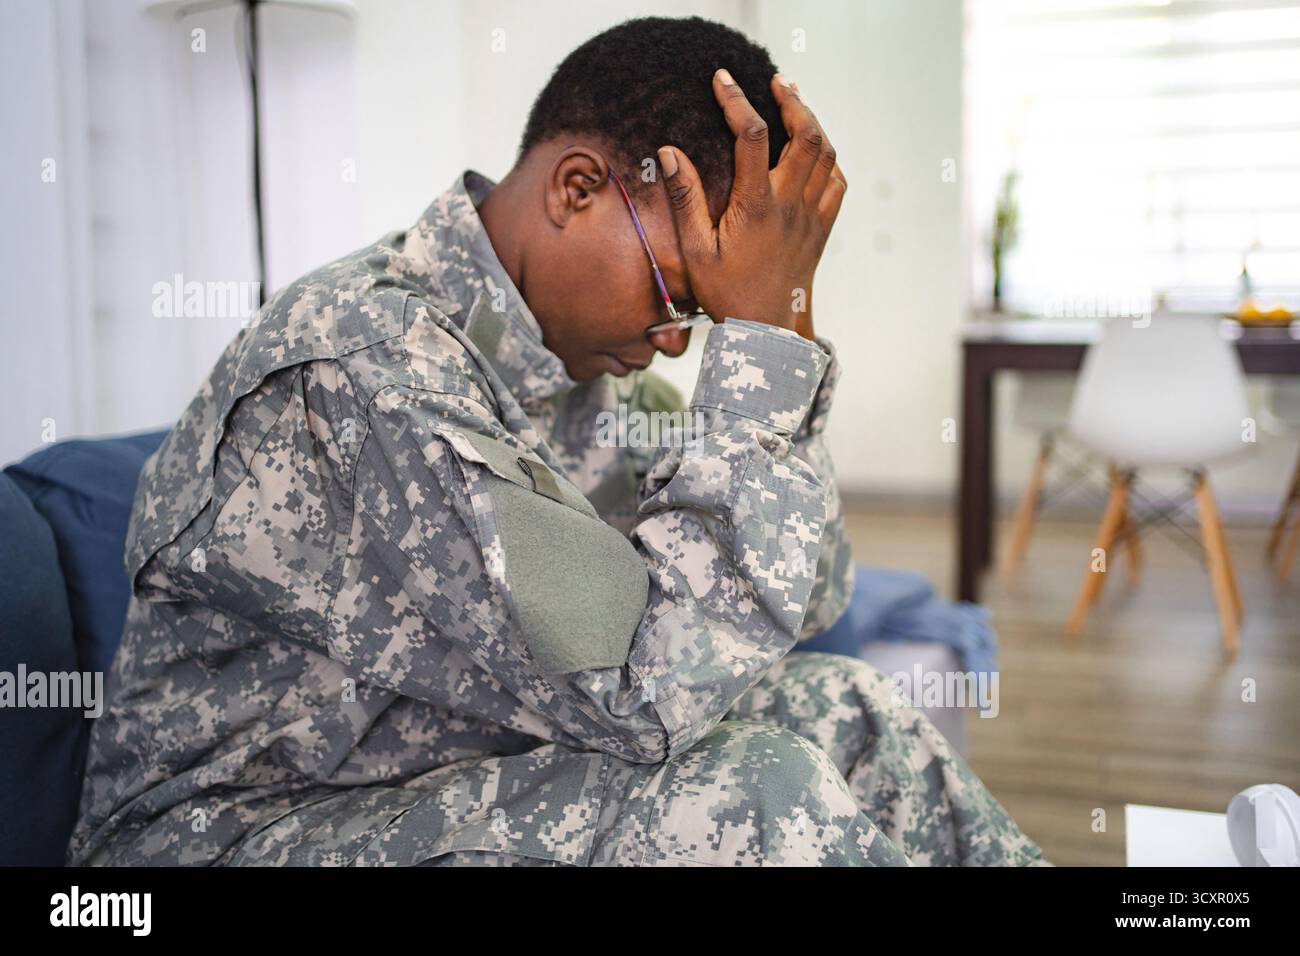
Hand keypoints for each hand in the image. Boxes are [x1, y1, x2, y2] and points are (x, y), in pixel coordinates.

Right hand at [657, 70, 845, 341]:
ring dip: (812, 122)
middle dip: (792, 100)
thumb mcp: (695, 250)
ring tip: (793, 104)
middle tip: (774, 82)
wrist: (767, 332)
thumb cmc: (727, 295)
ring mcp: (811, 215)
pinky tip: (813, 150)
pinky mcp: (821, 228)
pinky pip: (836, 182)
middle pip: (806, 134)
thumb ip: (684, 198)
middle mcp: (790, 205)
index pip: (753, 135)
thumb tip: (670, 152)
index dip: (736, 100)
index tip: (722, 79)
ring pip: (825, 153)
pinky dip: (827, 157)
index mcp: (757, 206)